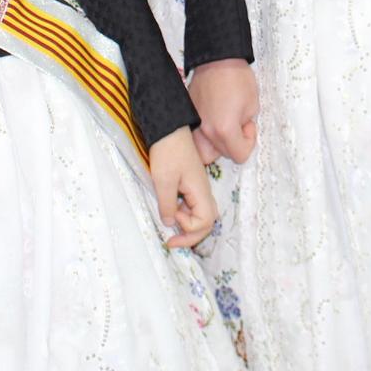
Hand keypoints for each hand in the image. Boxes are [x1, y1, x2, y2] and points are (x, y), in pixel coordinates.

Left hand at [148, 126, 217, 249]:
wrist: (168, 129)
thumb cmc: (168, 152)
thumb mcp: (163, 181)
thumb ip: (168, 205)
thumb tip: (170, 224)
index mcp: (201, 191)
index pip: (205, 222)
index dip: (189, 228)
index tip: (172, 218)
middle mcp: (203, 192)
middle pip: (207, 222)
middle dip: (190, 235)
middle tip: (171, 241)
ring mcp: (198, 188)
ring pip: (201, 215)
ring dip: (187, 226)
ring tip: (170, 226)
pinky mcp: (191, 184)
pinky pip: (193, 206)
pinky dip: (184, 215)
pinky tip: (171, 211)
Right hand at [188, 59, 258, 164]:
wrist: (217, 57)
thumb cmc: (238, 78)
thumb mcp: (253, 105)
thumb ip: (246, 125)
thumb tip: (239, 131)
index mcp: (224, 130)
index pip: (239, 156)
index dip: (249, 142)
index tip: (248, 125)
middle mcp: (205, 131)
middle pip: (219, 156)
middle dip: (232, 144)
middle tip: (238, 126)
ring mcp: (194, 124)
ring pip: (201, 151)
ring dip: (215, 145)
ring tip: (223, 127)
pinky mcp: (188, 115)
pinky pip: (195, 135)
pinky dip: (205, 134)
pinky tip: (213, 119)